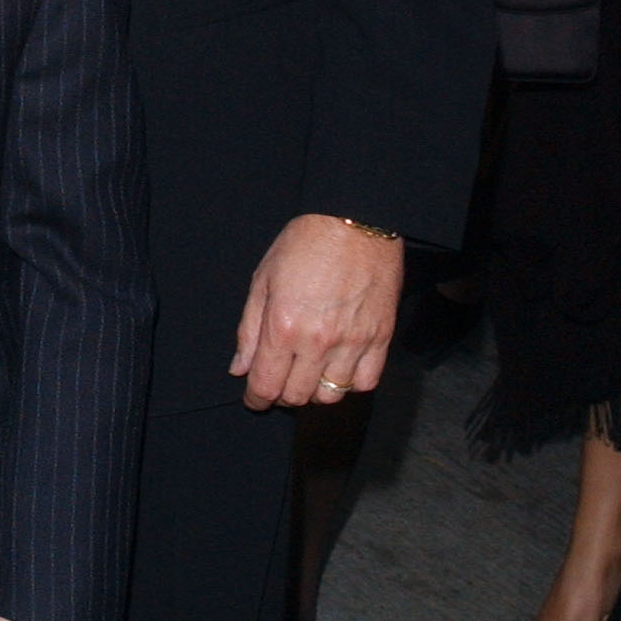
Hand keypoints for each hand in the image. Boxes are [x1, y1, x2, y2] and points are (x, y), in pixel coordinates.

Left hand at [230, 213, 402, 410]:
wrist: (355, 221)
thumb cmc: (304, 244)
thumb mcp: (263, 280)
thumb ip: (249, 330)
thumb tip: (240, 368)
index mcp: (283, 327)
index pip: (266, 385)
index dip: (256, 399)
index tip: (255, 399)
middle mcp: (318, 341)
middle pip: (297, 396)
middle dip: (281, 396)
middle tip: (279, 382)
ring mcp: (353, 342)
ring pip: (331, 395)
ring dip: (315, 392)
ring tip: (308, 374)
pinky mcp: (381, 337)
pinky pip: (366, 382)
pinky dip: (350, 384)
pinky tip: (339, 369)